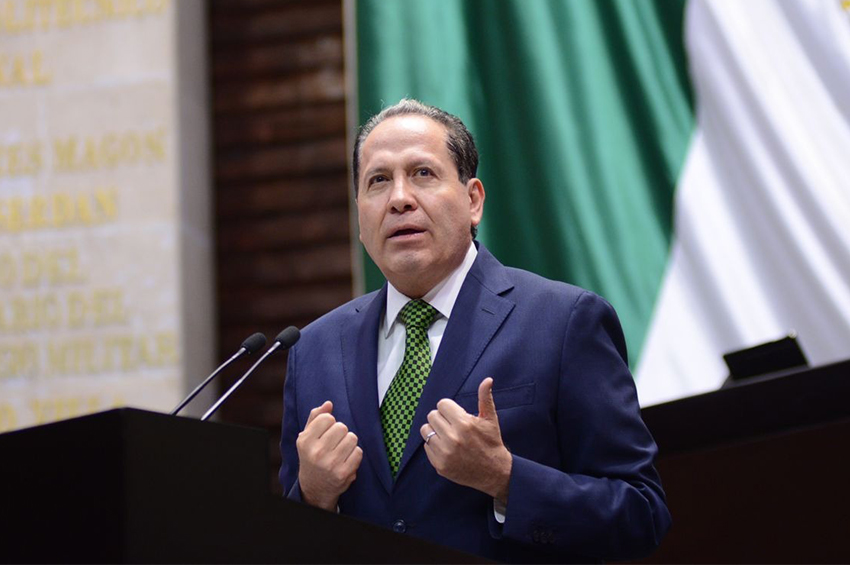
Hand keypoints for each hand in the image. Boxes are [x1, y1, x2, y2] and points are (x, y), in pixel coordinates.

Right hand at [296, 401, 362, 510]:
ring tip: (340, 451)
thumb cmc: (312, 457)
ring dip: (349, 443)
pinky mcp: (343, 473)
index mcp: (305, 441)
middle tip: (334, 443)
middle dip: (340, 433)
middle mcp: (316, 452)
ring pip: (352, 438)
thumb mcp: (307, 437)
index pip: (327, 418)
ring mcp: (330, 464)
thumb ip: (316, 418)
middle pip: (341, 427)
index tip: (325, 433)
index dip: (329, 423)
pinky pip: (358, 452)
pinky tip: (346, 460)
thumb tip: (328, 404)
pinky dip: (355, 455)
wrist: (315, 488)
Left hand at [420, 378, 511, 503]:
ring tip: (447, 435)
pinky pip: (426, 446)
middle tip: (452, 426)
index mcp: (464, 423)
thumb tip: (487, 380)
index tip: (456, 415)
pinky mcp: (439, 465)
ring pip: (426, 430)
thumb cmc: (491, 443)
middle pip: (432, 415)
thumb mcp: (490, 419)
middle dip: (442, 418)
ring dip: (434, 431)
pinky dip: (434, 446)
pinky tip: (447, 449)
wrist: (494, 472)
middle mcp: (452, 438)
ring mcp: (444, 453)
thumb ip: (485, 398)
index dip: (449, 409)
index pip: (442, 404)